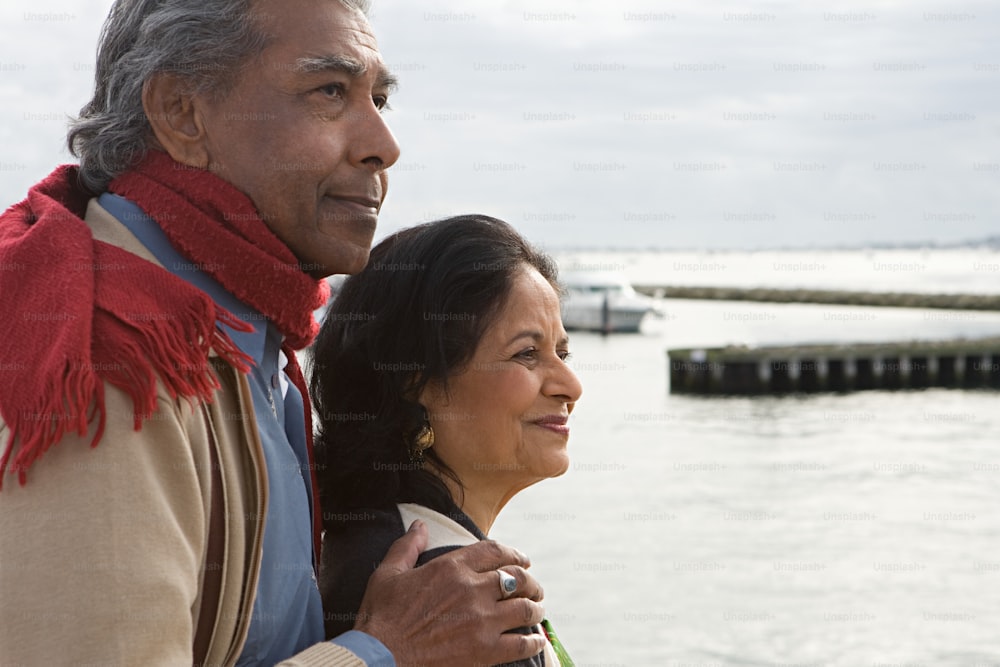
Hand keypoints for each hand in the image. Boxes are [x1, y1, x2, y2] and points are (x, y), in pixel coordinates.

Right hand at [354, 520, 545, 664]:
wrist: (380, 657)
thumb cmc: (381, 617)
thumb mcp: (388, 573)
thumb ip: (407, 546)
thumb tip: (419, 526)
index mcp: (451, 567)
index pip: (495, 552)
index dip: (514, 554)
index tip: (523, 560)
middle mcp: (472, 589)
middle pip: (517, 578)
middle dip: (531, 582)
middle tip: (535, 588)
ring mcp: (482, 621)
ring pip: (525, 608)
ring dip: (536, 608)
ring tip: (538, 610)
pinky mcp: (485, 651)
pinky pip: (521, 644)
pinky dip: (534, 642)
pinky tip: (537, 641)